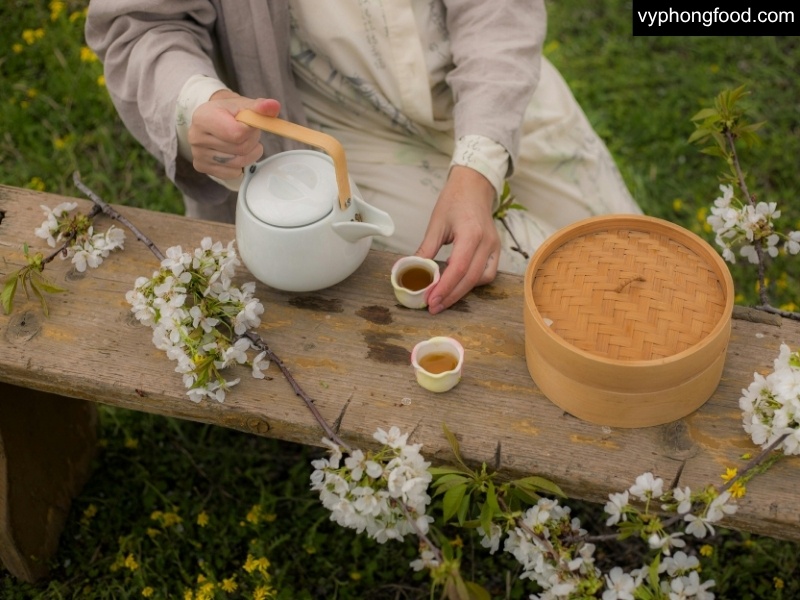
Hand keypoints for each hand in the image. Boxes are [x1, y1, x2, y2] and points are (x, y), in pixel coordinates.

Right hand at [187, 91, 280, 179]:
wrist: (213, 119)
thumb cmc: (230, 112)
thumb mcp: (245, 105)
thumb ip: (260, 106)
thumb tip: (274, 106)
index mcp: (203, 117)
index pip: (237, 134)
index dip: (251, 131)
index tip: (249, 123)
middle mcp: (196, 137)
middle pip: (240, 149)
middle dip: (252, 141)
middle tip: (248, 133)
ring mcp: (198, 154)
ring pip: (238, 163)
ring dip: (249, 154)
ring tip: (243, 141)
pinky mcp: (202, 167)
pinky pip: (232, 173)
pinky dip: (240, 165)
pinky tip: (235, 153)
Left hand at [415, 166, 500, 314]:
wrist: (474, 186)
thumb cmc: (454, 200)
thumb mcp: (436, 223)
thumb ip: (426, 249)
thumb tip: (411, 270)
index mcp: (471, 234)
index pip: (458, 268)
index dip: (444, 287)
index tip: (430, 300)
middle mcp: (487, 242)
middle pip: (470, 278)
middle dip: (450, 296)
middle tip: (433, 306)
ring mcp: (494, 247)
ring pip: (481, 279)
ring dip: (462, 291)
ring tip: (443, 297)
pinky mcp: (495, 250)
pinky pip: (487, 273)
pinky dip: (472, 282)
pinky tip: (458, 284)